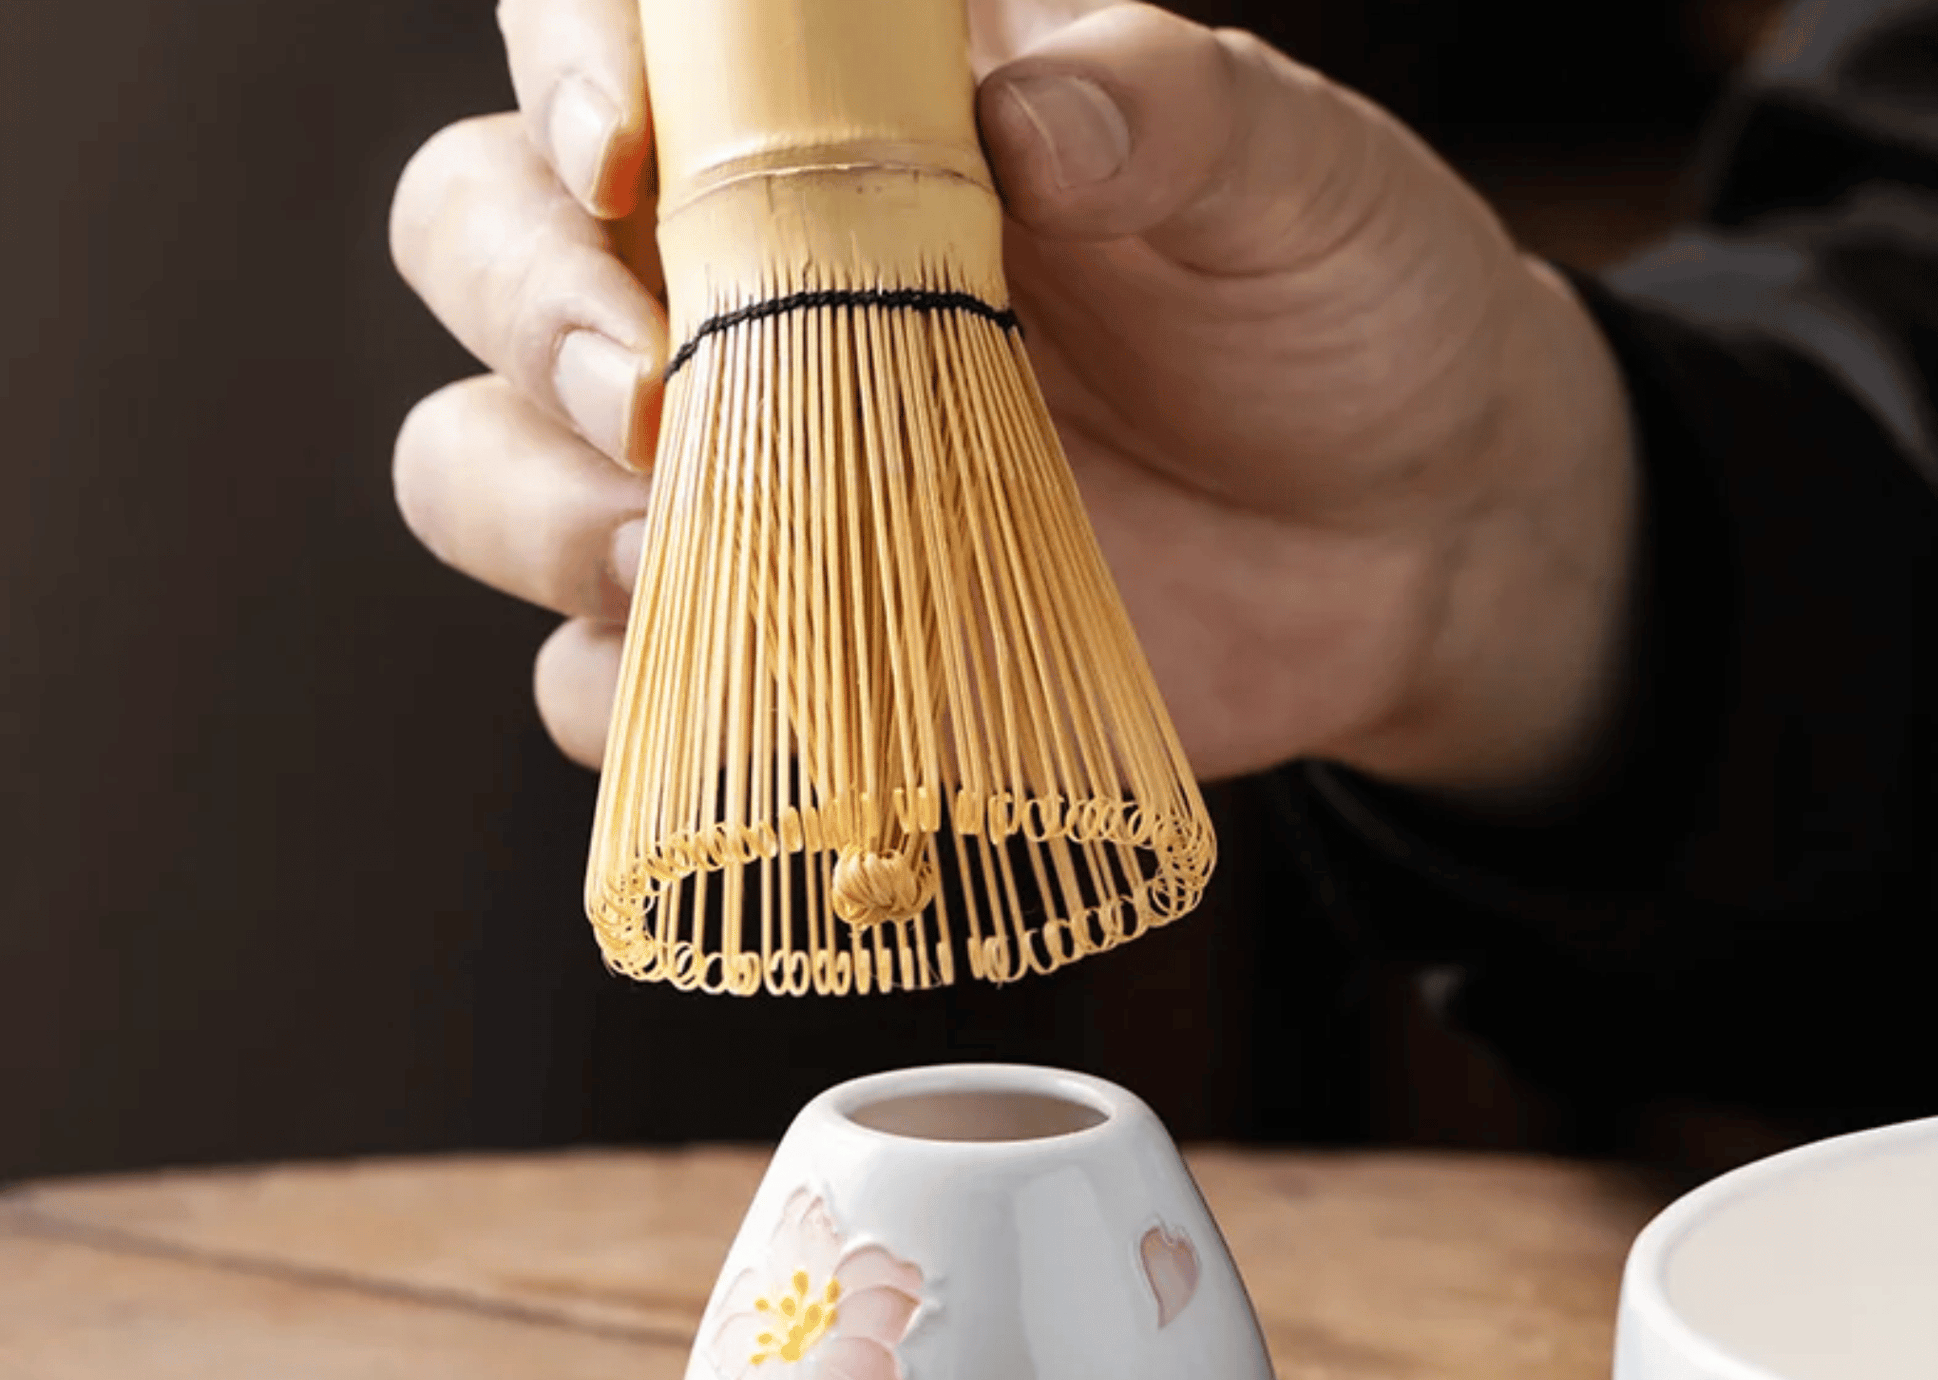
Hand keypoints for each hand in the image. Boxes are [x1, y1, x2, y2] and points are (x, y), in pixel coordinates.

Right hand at [391, 0, 1636, 805]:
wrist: (1402, 544)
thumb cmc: (1340, 317)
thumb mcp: (1299, 180)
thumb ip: (1174, 109)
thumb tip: (1027, 107)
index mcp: (848, 122)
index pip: (620, 39)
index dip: (562, 65)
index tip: (626, 154)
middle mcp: (749, 286)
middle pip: (483, 245)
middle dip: (522, 310)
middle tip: (648, 394)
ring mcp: (750, 476)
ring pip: (489, 467)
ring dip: (535, 511)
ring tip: (668, 547)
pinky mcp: (785, 647)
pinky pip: (606, 681)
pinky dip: (624, 703)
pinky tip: (737, 701)